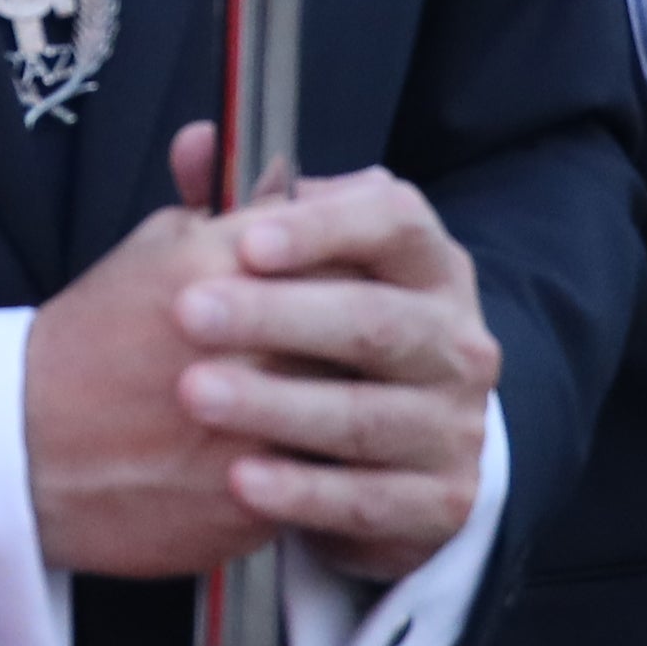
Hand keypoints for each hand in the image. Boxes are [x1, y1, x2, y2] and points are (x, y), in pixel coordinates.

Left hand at [24, 131, 504, 583]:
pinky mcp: (439, 501)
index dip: (323, 228)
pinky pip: (366, 500)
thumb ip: (245, 208)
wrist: (407, 453)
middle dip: (278, 315)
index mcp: (430, 268)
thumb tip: (197, 144)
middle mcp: (457, 343)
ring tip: (196, 394)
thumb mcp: (305, 271)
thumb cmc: (339, 339)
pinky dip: (302, 493)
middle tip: (189, 311)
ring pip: (366, 416)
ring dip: (278, 404)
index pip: (397, 224)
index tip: (245, 237)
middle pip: (375, 322)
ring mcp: (454, 426)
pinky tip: (240, 478)